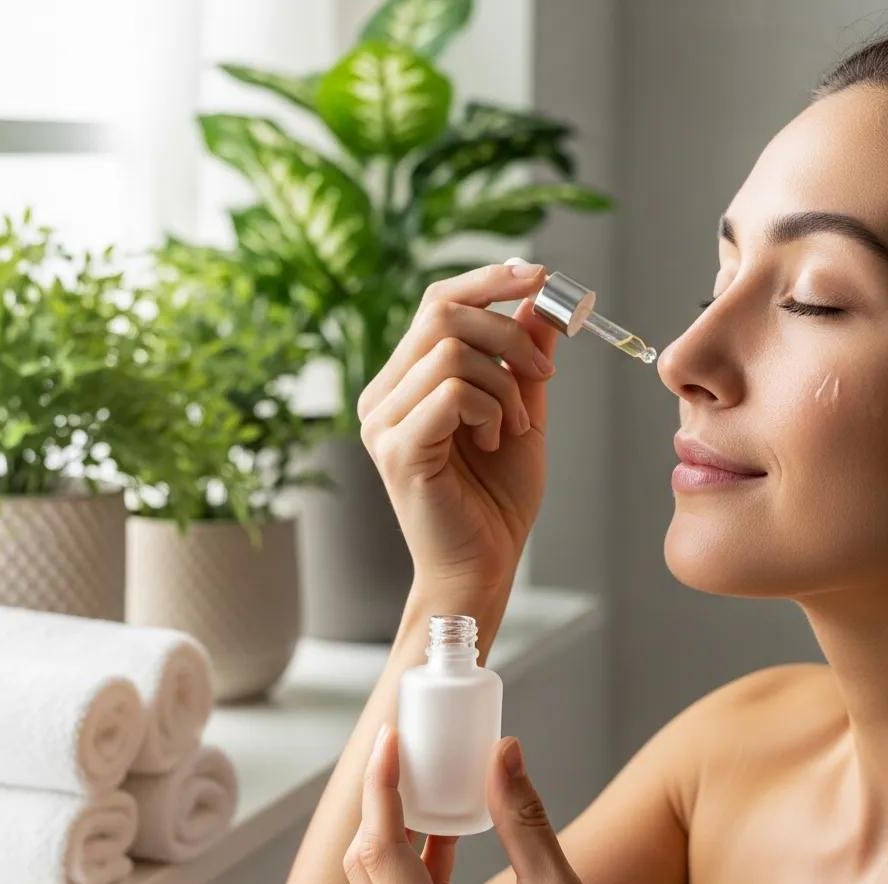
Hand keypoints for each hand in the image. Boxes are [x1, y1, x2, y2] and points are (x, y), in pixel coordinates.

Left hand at [342, 725, 650, 883]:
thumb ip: (523, 820)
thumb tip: (502, 752)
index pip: (381, 851)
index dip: (380, 786)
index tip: (390, 737)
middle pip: (365, 867)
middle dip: (379, 802)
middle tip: (403, 752)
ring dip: (392, 830)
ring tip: (419, 781)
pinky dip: (413, 862)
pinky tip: (442, 832)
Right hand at [356, 262, 557, 593]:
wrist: (485, 566)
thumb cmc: (497, 498)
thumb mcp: (521, 411)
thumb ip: (525, 356)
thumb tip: (540, 296)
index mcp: (404, 383)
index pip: (437, 303)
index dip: (488, 280)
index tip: (539, 276)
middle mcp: (381, 396)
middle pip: (441, 312)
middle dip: (508, 331)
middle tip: (542, 373)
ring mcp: (382, 422)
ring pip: (450, 350)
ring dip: (504, 383)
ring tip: (512, 427)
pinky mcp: (397, 448)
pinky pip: (452, 390)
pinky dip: (490, 408)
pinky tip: (494, 441)